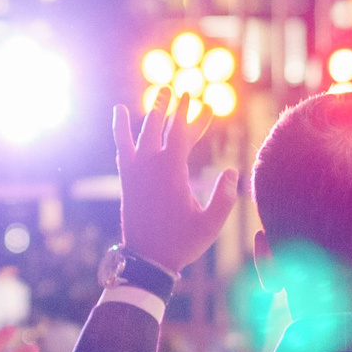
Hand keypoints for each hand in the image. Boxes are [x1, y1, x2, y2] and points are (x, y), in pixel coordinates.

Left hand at [113, 93, 240, 272]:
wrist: (146, 260)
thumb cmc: (181, 243)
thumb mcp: (211, 225)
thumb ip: (225, 198)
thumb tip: (233, 171)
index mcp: (171, 171)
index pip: (183, 133)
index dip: (193, 115)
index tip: (203, 101)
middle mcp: (150, 165)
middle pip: (163, 126)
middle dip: (175, 107)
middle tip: (184, 91)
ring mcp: (135, 170)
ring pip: (143, 131)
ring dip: (153, 110)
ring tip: (161, 91)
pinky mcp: (126, 178)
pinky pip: (122, 145)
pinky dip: (120, 128)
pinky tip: (118, 112)